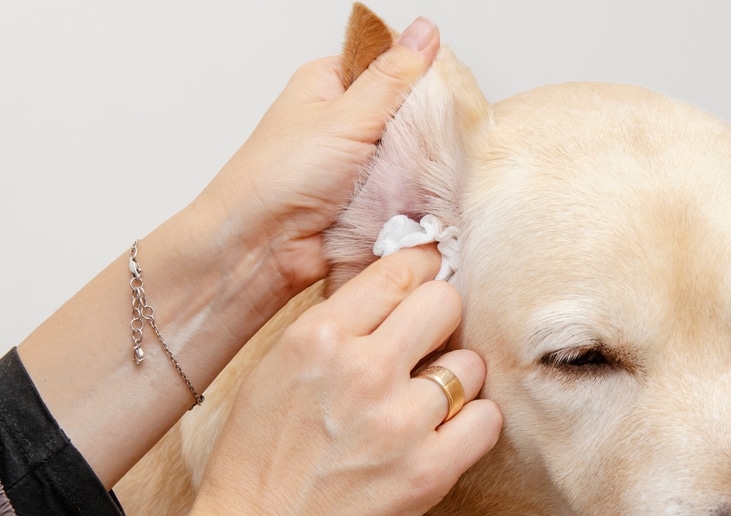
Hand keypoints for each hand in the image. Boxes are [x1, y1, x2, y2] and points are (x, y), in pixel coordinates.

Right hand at [191, 246, 502, 515]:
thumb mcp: (280, 363)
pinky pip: (487, 419)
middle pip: (446, 303)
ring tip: (428, 399)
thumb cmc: (263, 450)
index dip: (422, 269)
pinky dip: (473, 422)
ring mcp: (400, 422)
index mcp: (319, 337)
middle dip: (442, 317)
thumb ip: (337, 323)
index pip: (400, 272)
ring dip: (456, 378)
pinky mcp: (428, 469)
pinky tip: (447, 430)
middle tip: (431, 339)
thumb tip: (397, 288)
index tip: (430, 277)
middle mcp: (363, 370)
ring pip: (471, 365)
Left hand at [192, 17, 439, 294]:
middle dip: (425, 129)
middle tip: (437, 140)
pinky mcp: (367, 202)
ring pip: (411, 156)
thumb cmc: (280, 177)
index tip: (447, 91)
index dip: (421, 77)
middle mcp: (343, 122)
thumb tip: (424, 31)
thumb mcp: (345, 116)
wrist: (261, 248)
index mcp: (330, 85)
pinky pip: (405, 193)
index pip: (391, 65)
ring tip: (428, 175)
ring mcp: (357, 164)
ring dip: (420, 169)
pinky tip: (424, 200)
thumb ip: (392, 77)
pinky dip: (414, 198)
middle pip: (407, 113)